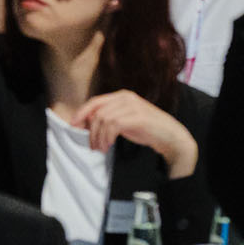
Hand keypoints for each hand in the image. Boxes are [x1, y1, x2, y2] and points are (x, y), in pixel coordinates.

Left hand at [72, 91, 197, 178]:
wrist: (170, 136)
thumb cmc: (146, 129)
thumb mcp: (124, 121)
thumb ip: (108, 118)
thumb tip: (87, 122)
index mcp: (121, 96)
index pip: (95, 102)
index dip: (82, 113)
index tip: (73, 125)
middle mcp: (126, 97)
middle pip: (97, 112)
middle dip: (91, 131)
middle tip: (92, 146)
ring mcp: (132, 106)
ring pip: (104, 119)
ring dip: (99, 137)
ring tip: (101, 148)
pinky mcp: (138, 116)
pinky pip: (113, 125)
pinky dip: (107, 136)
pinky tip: (109, 145)